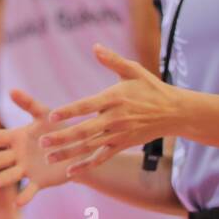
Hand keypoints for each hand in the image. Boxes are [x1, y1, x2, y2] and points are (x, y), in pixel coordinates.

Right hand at [0, 88, 92, 205]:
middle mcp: (17, 155)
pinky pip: (30, 190)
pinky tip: (18, 204)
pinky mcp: (39, 182)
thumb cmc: (57, 128)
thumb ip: (28, 104)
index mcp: (16, 138)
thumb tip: (11, 90)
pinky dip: (24, 197)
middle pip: (0, 159)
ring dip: (0, 180)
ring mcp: (27, 170)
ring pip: (10, 175)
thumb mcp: (44, 114)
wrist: (77, 149)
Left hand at [39, 44, 184, 175]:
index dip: (69, 111)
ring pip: (91, 146)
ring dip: (70, 153)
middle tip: (42, 141)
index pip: (87, 105)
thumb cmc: (151, 88)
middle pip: (85, 130)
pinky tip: (70, 172)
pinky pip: (103, 157)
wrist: (175, 112)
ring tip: (49, 157)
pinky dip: (87, 165)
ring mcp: (119, 135)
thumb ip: (113, 60)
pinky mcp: (123, 145)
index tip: (51, 116)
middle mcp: (115, 119)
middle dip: (64, 136)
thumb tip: (95, 46)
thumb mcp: (133, 70)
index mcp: (114, 99)